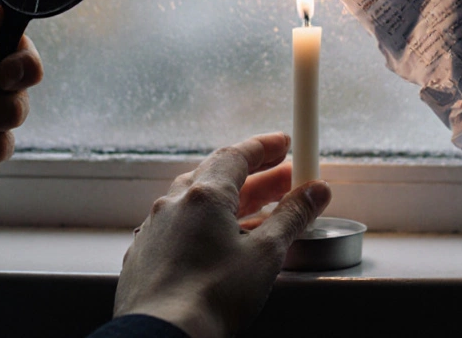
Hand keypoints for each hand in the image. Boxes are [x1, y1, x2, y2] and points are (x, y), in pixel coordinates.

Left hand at [114, 133, 330, 337]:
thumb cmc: (212, 297)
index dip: (264, 147)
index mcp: (204, 195)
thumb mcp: (266, 254)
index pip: (237, 154)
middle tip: (284, 178)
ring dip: (229, 198)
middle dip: (254, 174)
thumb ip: (292, 217)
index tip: (284, 144)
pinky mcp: (146, 254)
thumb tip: (315, 191)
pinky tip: (219, 241)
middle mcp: (174, 204)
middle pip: (218, 174)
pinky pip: (180, 225)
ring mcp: (156, 228)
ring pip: (196, 199)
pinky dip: (205, 223)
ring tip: (258, 210)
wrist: (163, 335)